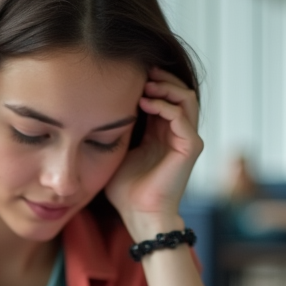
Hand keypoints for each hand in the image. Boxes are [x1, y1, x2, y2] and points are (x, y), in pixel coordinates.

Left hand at [104, 66, 203, 237]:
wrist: (139, 214)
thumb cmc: (125, 189)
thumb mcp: (116, 150)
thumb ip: (115, 128)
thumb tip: (95, 105)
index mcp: (162, 132)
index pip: (165, 94)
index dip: (151, 79)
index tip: (129, 72)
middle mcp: (178, 133)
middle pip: (179, 90)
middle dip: (161, 77)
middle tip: (140, 71)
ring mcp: (187, 139)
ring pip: (186, 97)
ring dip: (165, 86)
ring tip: (144, 84)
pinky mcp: (190, 147)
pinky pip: (182, 116)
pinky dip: (164, 105)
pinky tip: (145, 103)